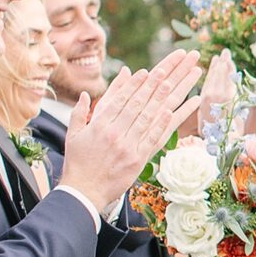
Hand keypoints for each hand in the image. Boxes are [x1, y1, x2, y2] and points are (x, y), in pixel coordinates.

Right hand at [60, 50, 204, 216]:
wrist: (83, 191)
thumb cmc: (78, 162)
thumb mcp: (74, 134)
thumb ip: (80, 112)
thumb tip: (87, 93)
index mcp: (100, 123)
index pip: (122, 98)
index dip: (137, 83)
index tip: (150, 70)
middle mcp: (115, 131)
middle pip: (141, 101)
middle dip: (159, 80)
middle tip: (174, 65)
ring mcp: (128, 145)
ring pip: (152, 115)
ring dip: (168, 95)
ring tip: (180, 79)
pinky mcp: (138, 158)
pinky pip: (155, 137)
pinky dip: (166, 122)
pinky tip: (177, 109)